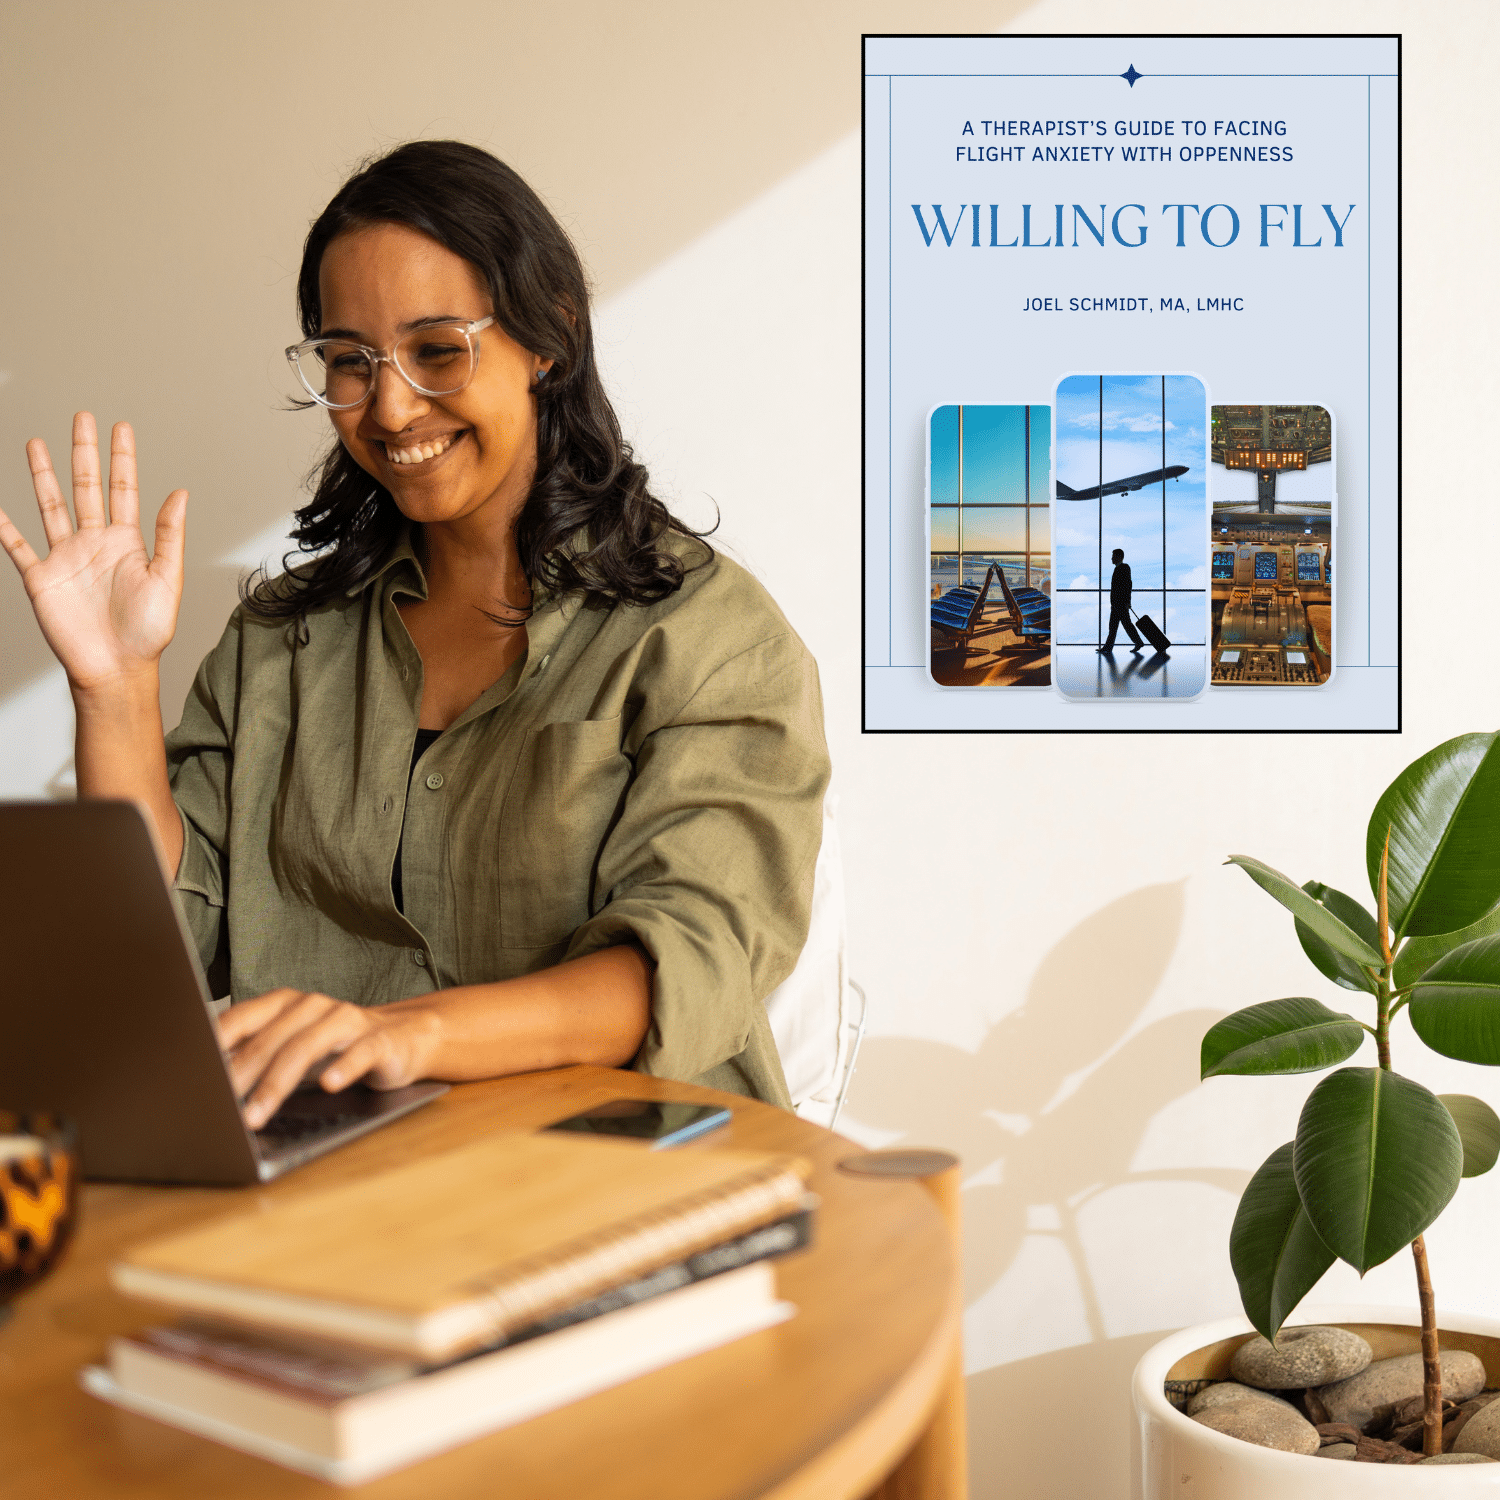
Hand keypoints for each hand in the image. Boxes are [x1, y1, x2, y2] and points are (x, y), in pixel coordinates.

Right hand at [0, 413, 187, 692]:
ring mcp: (66, 558)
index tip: (120, 427)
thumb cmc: (148, 632)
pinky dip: (2, 526)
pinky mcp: (41, 578)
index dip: (121, 459)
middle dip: (83, 453)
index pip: (123, 489)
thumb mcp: (166, 579)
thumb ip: (169, 535)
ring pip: (50, 506)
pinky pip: (16, 546)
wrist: (116, 667)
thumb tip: (180, 493)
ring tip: (36, 444)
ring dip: (43, 475)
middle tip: (82, 417)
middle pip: (85, 487)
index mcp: (127, 542)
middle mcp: (95, 544)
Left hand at [218, 990, 443, 1129]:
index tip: (191, 1072)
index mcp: (286, 1005)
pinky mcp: (380, 1039)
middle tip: (218, 1108)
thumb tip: (198, 1078)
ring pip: (307, 1047)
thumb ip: (253, 1055)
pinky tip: (330, 1084)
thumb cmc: (336, 1048)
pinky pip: (361, 1052)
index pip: (242, 1018)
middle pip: (271, 1040)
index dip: (215, 1044)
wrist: (405, 1039)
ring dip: (277, 1083)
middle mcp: (314, 1007)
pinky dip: (344, 1068)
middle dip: (242, 1076)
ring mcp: (348, 1020)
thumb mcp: (291, 1048)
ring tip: (257, 1114)